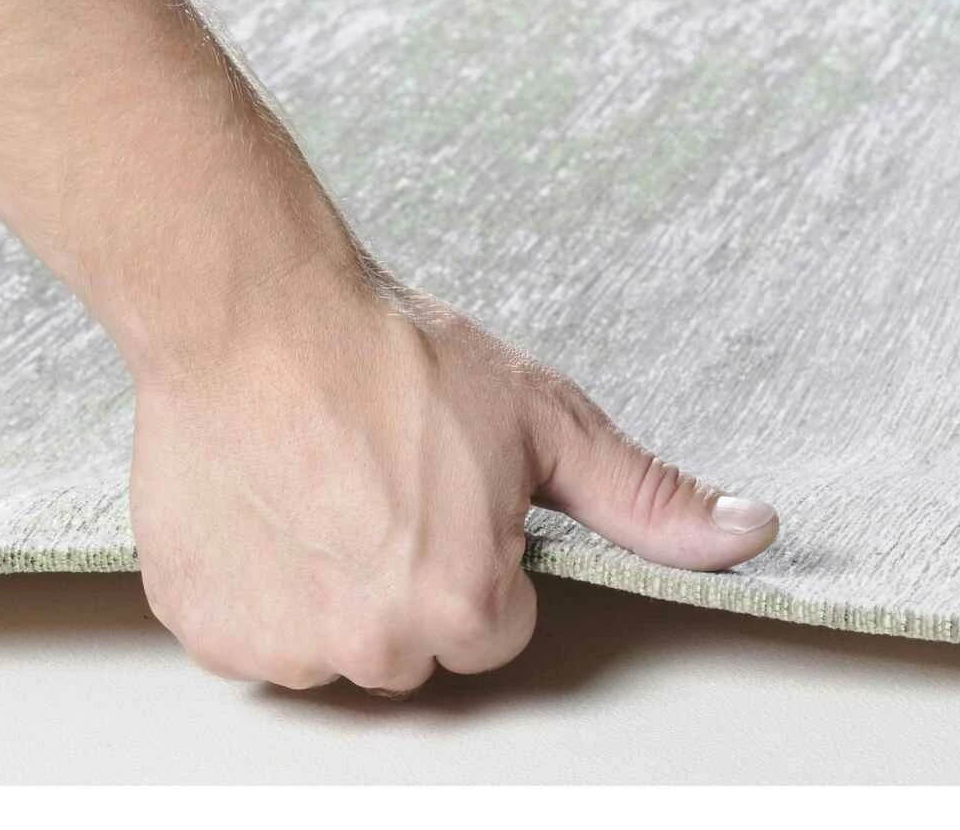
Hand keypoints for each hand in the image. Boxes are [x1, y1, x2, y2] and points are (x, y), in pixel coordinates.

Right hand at [129, 256, 779, 693]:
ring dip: (330, 588)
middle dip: (408, 582)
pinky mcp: (208, 626)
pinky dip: (259, 586)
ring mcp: (281, 644)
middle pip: (414, 646)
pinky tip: (269, 509)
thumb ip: (647, 498)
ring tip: (318, 490)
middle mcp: (370, 646)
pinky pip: (253, 633)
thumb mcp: (544, 419)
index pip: (497, 630)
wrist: (253, 311)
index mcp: (462, 607)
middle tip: (381, 486)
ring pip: (332, 644)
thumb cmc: (392, 355)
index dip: (480, 559)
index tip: (445, 497)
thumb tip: (751, 532)